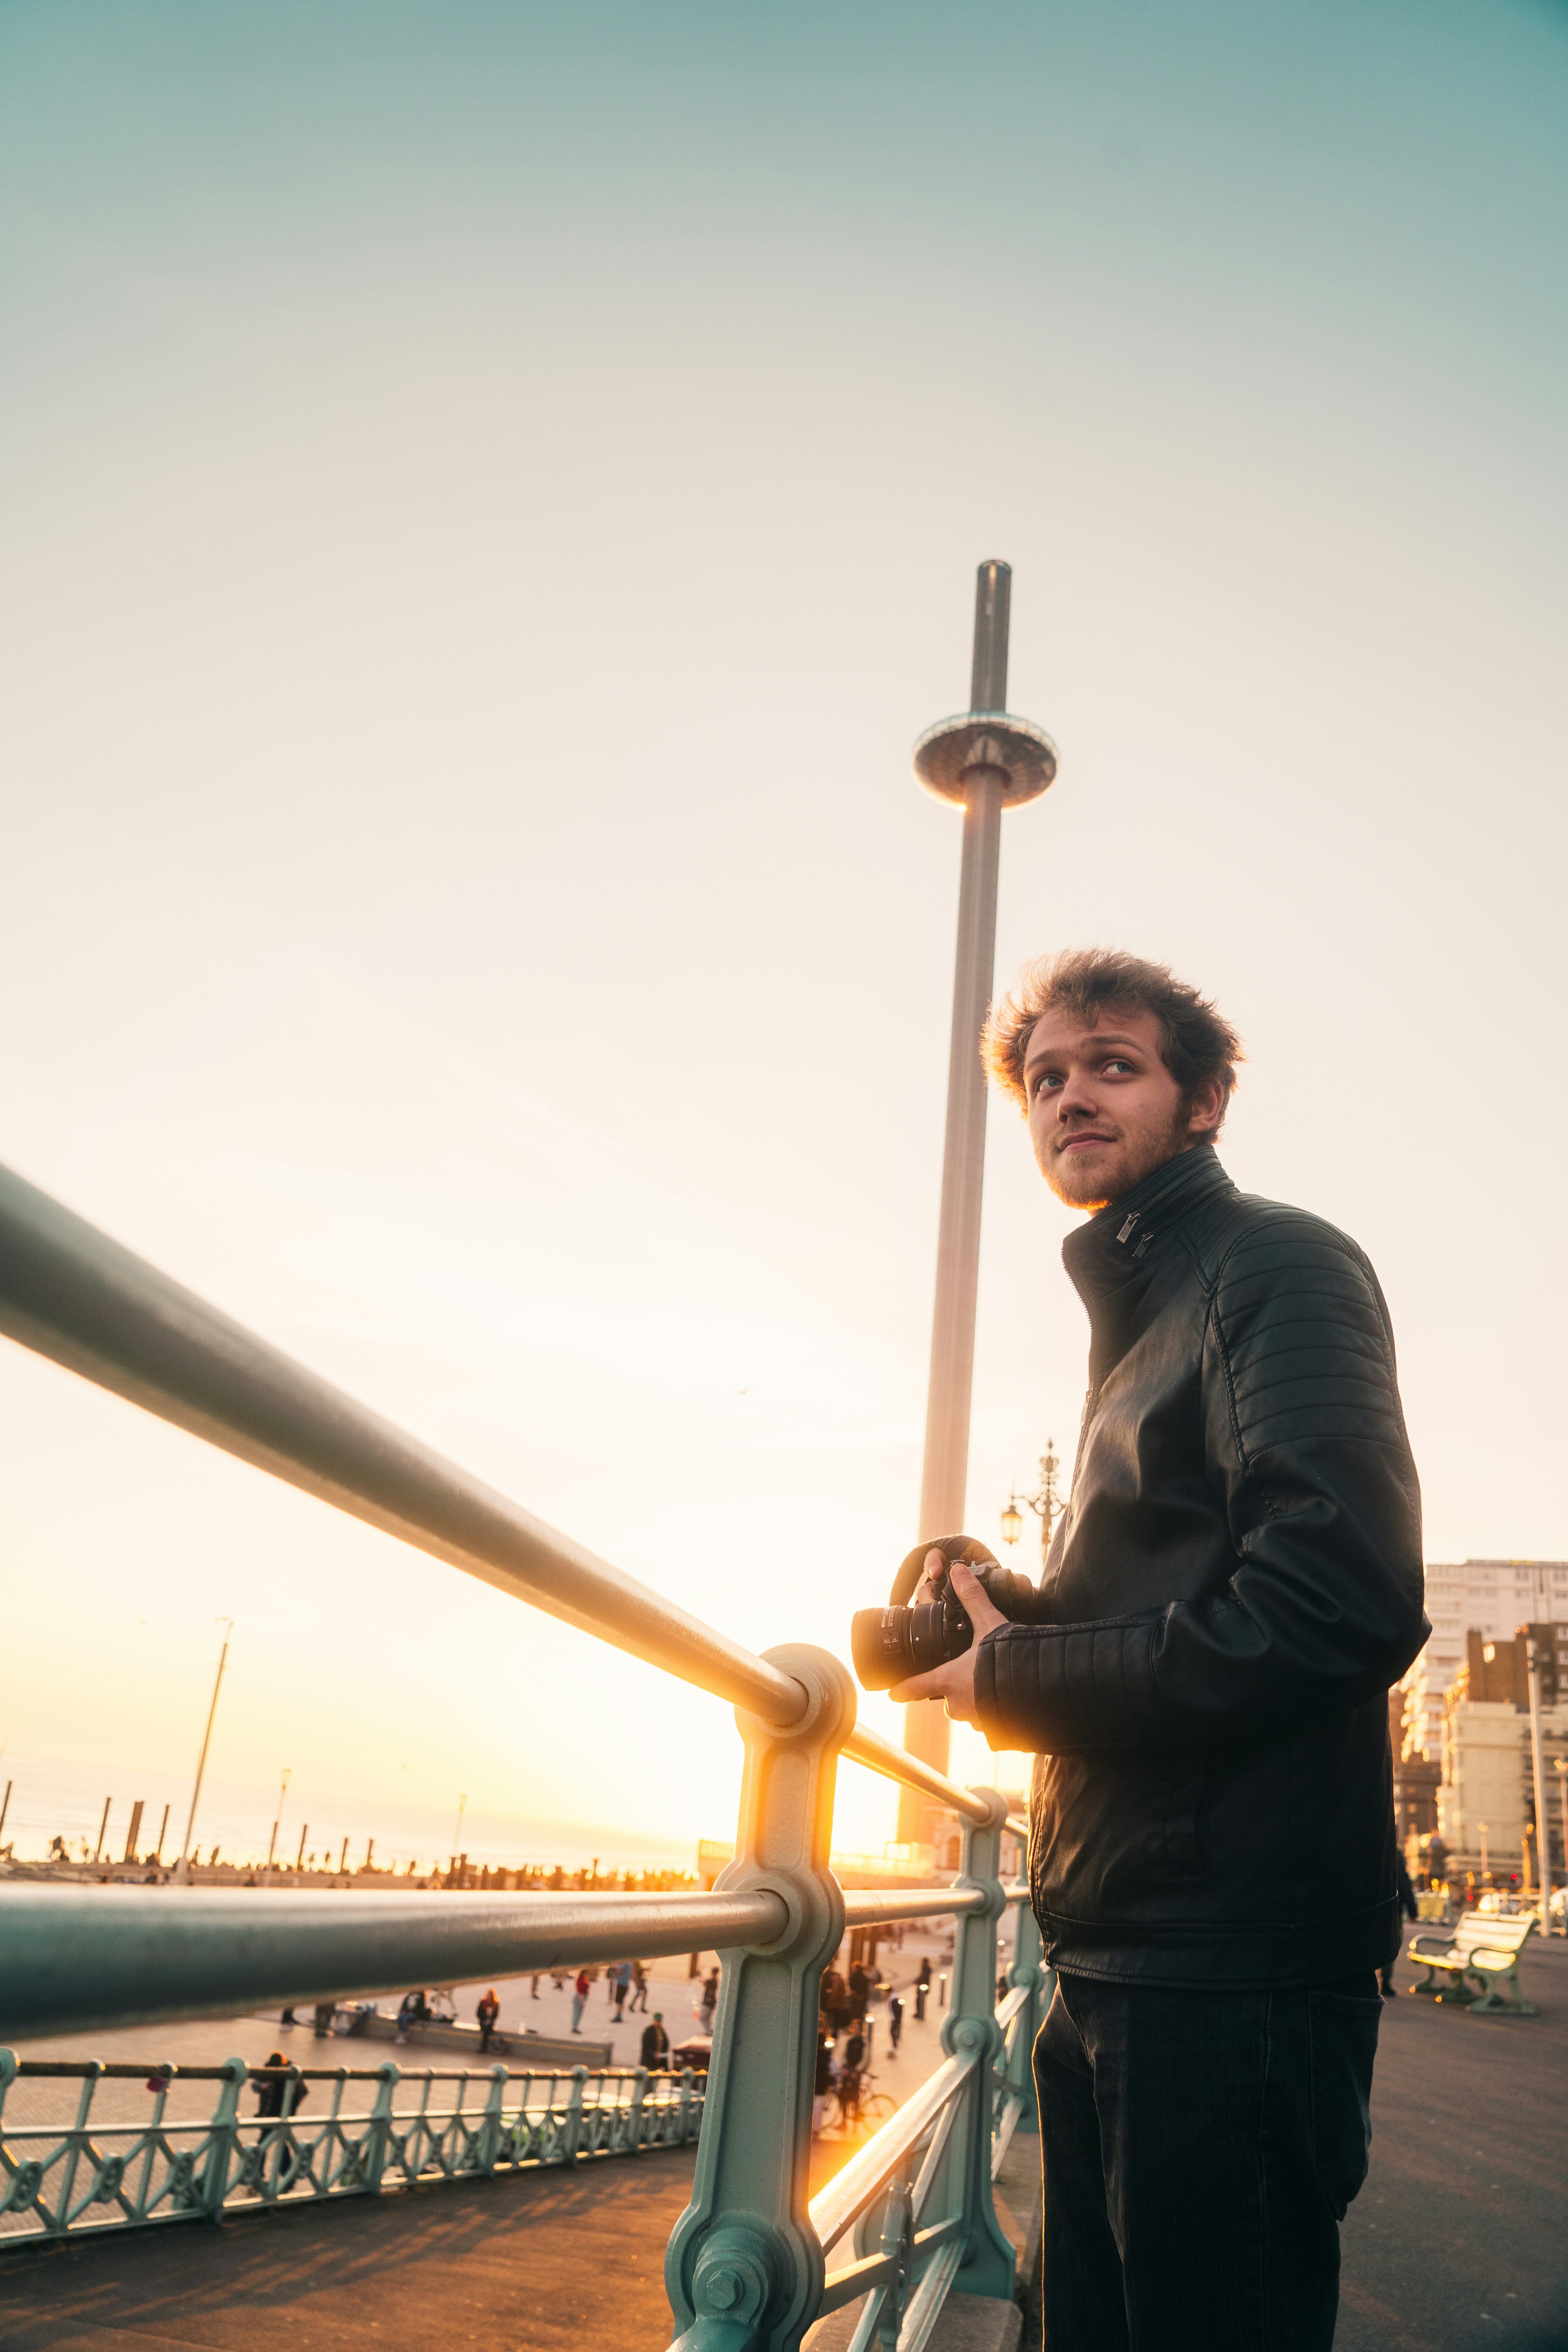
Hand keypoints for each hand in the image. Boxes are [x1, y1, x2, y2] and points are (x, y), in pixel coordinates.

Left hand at [888, 1553, 1007, 1723]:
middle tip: (968, 1671)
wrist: (1042, 1689)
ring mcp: (977, 1719)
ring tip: (990, 1680)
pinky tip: (1005, 1695)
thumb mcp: (989, 1624)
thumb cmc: (1010, 1659)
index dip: (902, 1690)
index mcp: (949, 1680)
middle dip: (953, 1685)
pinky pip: (988, 1718)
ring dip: (974, 1696)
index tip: (891, 1694)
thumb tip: (958, 1571)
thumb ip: (972, 1598)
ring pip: (967, 1708)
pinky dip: (993, 1707)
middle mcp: (958, 1704)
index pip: (916, 1687)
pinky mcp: (997, 1729)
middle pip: (946, 1696)